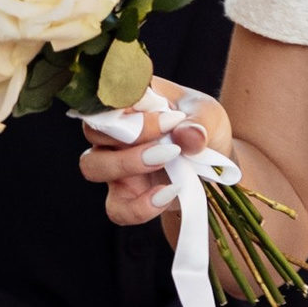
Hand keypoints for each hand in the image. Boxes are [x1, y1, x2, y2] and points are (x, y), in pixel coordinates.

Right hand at [80, 84, 229, 225]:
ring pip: (92, 165)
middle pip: (94, 131)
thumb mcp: (208, 115)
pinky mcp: (126, 196)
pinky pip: (117, 208)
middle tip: (170, 137)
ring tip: (165, 160)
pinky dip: (140, 206)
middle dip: (131, 134)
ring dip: (125, 163)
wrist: (215, 162)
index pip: (108, 98)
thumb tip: (188, 135)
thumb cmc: (203, 127)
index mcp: (129, 102)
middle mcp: (114, 132)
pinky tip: (169, 194)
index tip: (167, 116)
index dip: (128, 106)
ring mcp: (115, 165)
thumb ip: (199, 122)